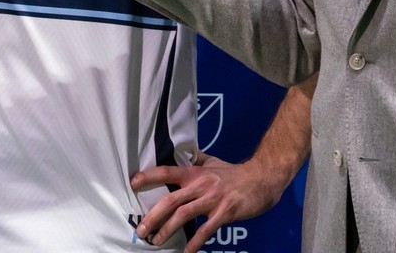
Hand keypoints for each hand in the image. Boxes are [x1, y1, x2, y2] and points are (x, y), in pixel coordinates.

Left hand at [131, 152, 282, 251]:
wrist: (262, 178)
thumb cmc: (235, 173)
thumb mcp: (213, 162)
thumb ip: (196, 160)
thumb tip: (182, 152)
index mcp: (196, 172)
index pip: (168, 171)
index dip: (150, 176)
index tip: (133, 183)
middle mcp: (201, 184)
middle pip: (171, 199)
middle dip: (153, 216)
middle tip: (141, 229)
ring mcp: (213, 199)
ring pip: (184, 214)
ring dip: (167, 229)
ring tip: (156, 241)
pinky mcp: (225, 212)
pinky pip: (207, 229)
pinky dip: (196, 241)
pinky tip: (187, 251)